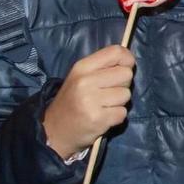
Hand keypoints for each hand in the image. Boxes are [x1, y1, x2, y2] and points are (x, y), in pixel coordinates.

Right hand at [42, 45, 134, 160]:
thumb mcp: (80, 77)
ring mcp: (91, 101)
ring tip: (103, 106)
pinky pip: (122, 113)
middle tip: (108, 93)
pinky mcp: (98, 119)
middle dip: (122, 84)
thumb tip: (130, 61)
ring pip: (126, 94)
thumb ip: (102, 67)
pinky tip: (102, 118)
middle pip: (126, 74)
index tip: (123, 69)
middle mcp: (85, 81)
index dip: (127, 59)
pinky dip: (116, 117)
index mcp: (82, 67)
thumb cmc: (72, 101)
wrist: (53, 131)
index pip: (116, 52)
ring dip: (119, 103)